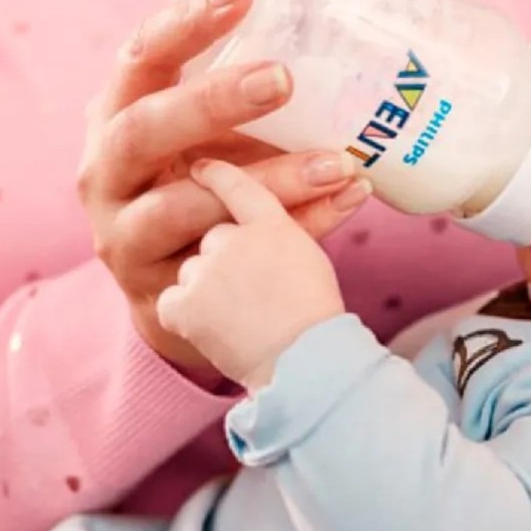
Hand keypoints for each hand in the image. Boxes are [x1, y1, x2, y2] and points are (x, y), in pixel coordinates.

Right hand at [78, 0, 370, 369]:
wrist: (178, 296)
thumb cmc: (200, 187)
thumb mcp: (203, 136)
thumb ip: (243, 98)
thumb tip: (344, 34)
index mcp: (116, 117)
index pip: (138, 58)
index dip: (182, 24)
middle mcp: (105, 172)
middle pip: (143, 129)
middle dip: (212, 101)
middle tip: (282, 77)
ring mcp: (124, 234)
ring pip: (184, 206)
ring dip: (268, 182)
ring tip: (339, 163)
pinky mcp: (160, 290)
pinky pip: (230, 257)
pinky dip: (295, 230)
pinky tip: (347, 201)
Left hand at [156, 160, 346, 391]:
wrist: (303, 364)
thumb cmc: (318, 317)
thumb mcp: (317, 257)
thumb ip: (316, 216)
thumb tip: (357, 183)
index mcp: (271, 224)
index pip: (238, 186)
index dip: (218, 175)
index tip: (202, 167)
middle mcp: (231, 238)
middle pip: (216, 237)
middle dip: (227, 259)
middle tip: (253, 290)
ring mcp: (202, 271)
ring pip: (194, 270)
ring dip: (208, 289)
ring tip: (241, 318)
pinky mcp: (182, 304)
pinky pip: (173, 302)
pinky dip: (188, 317)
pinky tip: (215, 331)